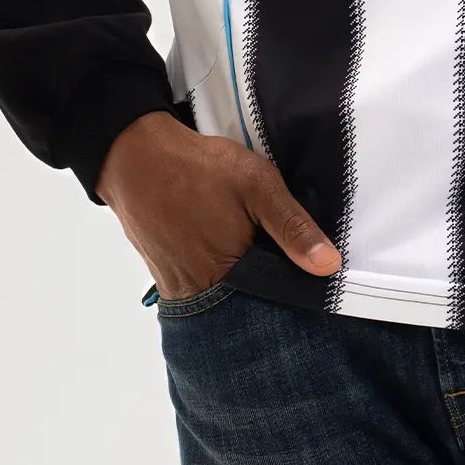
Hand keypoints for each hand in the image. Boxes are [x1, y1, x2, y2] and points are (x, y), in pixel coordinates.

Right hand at [96, 111, 341, 300]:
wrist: (135, 157)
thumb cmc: (199, 168)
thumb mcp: (258, 186)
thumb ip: (293, 227)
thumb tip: (328, 267)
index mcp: (229, 275)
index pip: (276, 301)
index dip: (295, 288)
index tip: (312, 276)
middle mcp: (201, 293)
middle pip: (248, 306)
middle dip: (268, 289)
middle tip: (280, 259)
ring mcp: (179, 289)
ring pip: (225, 300)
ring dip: (244, 286)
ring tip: (255, 254)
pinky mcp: (165, 278)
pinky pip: (201, 291)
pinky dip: (219, 280)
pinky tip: (228, 253)